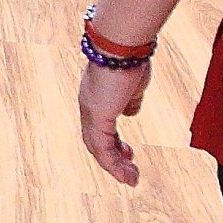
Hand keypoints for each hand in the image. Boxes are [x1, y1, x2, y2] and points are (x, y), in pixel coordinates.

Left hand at [79, 53, 151, 185]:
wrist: (122, 44)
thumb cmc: (129, 56)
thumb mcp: (133, 83)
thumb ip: (131, 98)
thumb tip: (130, 110)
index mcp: (96, 96)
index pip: (100, 126)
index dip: (113, 141)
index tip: (127, 152)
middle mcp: (88, 105)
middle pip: (96, 140)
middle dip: (112, 157)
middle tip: (128, 170)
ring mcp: (90, 112)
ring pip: (98, 148)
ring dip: (115, 166)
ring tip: (132, 179)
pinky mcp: (97, 118)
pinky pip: (103, 149)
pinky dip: (114, 164)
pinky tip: (127, 173)